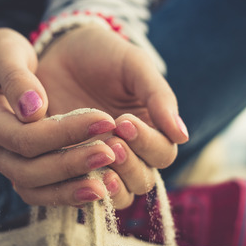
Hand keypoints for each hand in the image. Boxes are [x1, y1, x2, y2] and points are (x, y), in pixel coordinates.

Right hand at [0, 28, 122, 205]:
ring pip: (33, 189)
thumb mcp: (4, 50)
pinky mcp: (19, 168)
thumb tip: (32, 109)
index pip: (25, 137)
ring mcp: (4, 162)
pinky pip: (40, 192)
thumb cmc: (1, 55)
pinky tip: (97, 189)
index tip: (104, 120)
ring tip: (108, 184)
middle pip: (28, 171)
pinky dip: (67, 193)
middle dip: (72, 164)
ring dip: (71, 188)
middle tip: (110, 153)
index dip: (65, 133)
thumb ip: (16, 77)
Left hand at [34, 25, 188, 207]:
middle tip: (111, 142)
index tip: (123, 121)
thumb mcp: (134, 67)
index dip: (148, 143)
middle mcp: (131, 153)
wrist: (62, 51)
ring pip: (118, 194)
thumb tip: (183, 135)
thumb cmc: (104, 56)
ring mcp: (101, 163)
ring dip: (110, 183)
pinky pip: (83, 192)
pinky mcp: (73, 168)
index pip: (163, 154)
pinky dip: (80, 188)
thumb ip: (159, 98)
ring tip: (94, 159)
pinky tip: (70, 172)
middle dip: (129, 165)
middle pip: (143, 180)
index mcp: (151, 131)